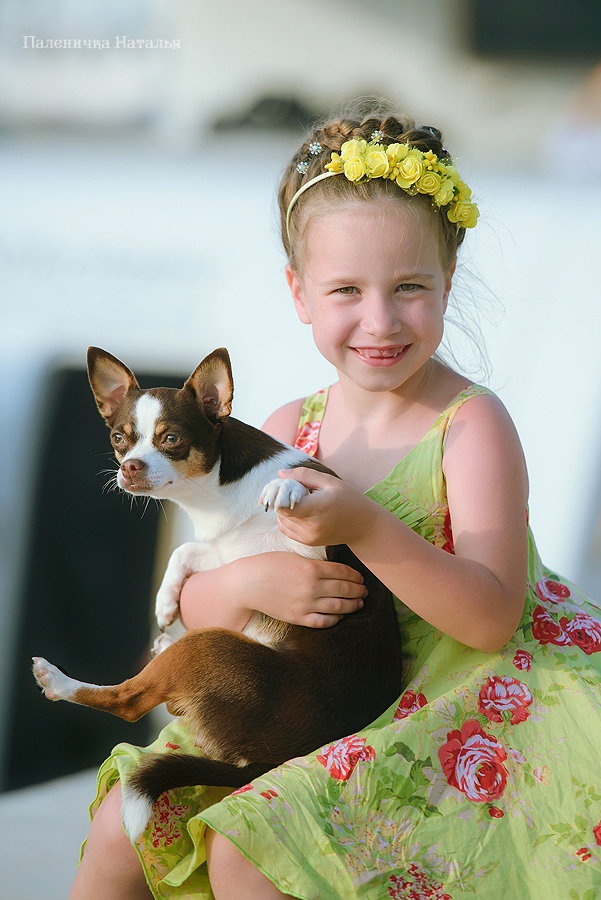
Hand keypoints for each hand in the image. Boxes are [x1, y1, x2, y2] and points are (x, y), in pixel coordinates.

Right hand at [180, 552, 366, 629]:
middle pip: (344, 589)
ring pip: (338, 607)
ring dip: (352, 605)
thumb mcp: (293, 557)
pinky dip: (335, 619)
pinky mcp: (298, 617)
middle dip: (358, 590)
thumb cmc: (268, 565)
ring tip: (359, 603)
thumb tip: (333, 569)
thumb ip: (314, 563)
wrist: (247, 584)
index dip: (355, 575)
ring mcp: (306, 604)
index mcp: (311, 568)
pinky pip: (323, 621)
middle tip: (365, 590)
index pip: (342, 572)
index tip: (360, 577)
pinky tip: (340, 615)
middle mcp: (312, 587)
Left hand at [274, 467, 380, 547]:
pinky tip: (300, 511)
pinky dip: (287, 519)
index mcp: (318, 508)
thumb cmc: (349, 499)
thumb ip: (304, 475)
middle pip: (282, 511)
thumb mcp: (330, 482)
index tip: (284, 486)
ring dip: (285, 509)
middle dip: (282, 499)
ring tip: (301, 501)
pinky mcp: (308, 542)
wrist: (364, 526)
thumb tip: (280, 473)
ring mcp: (309, 536)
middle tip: (294, 490)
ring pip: (282, 520)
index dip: (279, 495)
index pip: (284, 506)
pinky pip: (286, 529)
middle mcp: (312, 526)